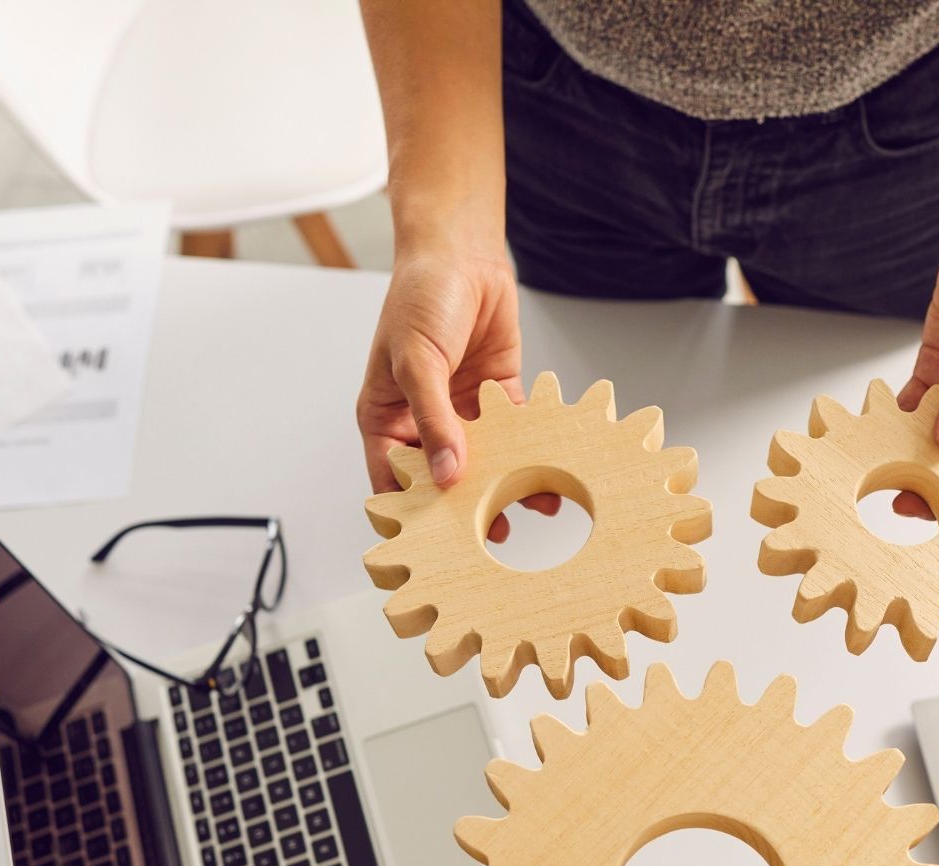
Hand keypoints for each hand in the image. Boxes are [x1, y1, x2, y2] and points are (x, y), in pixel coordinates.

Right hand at [355, 246, 557, 542]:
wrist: (462, 252)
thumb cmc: (420, 296)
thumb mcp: (417, 362)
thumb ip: (433, 420)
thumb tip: (446, 473)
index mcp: (385, 417)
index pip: (392, 479)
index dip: (411, 511)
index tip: (436, 542)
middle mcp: (422, 420)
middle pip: (442, 477)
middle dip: (467, 506)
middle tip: (490, 537)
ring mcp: (461, 410)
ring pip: (485, 460)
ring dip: (506, 483)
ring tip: (531, 509)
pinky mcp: (497, 396)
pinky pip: (516, 433)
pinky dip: (533, 451)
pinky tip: (553, 470)